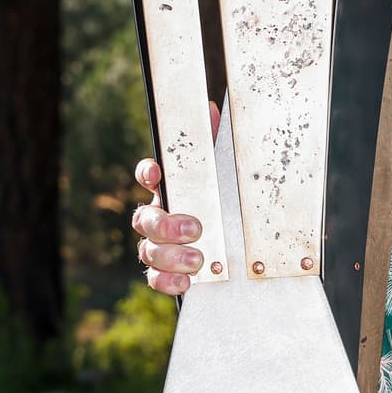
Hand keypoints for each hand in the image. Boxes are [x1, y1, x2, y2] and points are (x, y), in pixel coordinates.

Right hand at [132, 102, 220, 295]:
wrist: (246, 250)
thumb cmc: (229, 204)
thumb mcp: (228, 174)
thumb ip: (216, 145)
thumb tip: (211, 111)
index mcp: (173, 190)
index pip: (150, 175)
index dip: (148, 173)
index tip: (157, 173)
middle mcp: (160, 217)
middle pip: (145, 219)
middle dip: (166, 225)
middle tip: (194, 229)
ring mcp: (160, 246)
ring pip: (147, 250)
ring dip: (170, 255)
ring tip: (197, 259)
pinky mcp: (168, 272)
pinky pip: (154, 278)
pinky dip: (167, 281)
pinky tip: (186, 282)